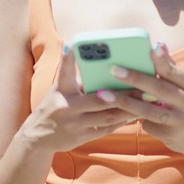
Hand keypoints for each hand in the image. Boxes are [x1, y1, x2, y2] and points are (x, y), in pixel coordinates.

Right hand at [21, 43, 138, 153]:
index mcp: (61, 91)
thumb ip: (78, 80)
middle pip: (98, 99)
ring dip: (128, 109)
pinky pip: (106, 129)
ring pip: (107, 116)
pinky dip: (121, 122)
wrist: (39, 137)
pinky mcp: (81, 137)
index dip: (66, 59)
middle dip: (122, 94)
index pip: (64, 72)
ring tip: (145, 101)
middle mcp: (66, 107)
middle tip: (142, 86)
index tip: (72, 45)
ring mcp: (74, 124)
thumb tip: (105, 69)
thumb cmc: (55, 106)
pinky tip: (135, 115)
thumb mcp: (60, 91)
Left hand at [105, 42, 183, 156]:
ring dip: (125, 102)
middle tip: (114, 70)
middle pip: (160, 89)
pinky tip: (119, 114)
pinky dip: (133, 118)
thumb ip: (170, 70)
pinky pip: (146, 124)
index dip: (162, 61)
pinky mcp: (169, 136)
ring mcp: (180, 122)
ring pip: (149, 110)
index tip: (150, 49)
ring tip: (104, 94)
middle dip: (136, 79)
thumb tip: (159, 45)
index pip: (174, 72)